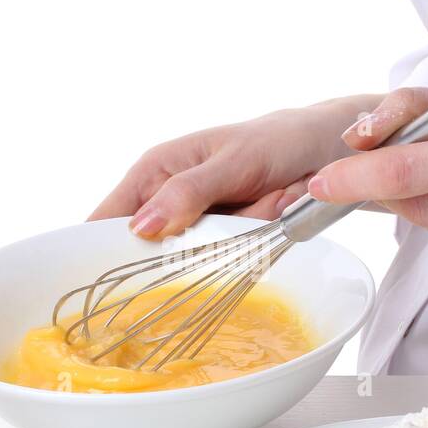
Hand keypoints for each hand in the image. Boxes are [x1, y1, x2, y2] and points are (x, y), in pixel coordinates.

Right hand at [89, 96, 377, 238]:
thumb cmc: (276, 141)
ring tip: (271, 196)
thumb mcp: (232, 162)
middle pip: (156, 251)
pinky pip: (232, 260)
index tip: (110, 285)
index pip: (106, 221)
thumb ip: (187, 193)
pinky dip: (259, 240)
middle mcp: (169, 201)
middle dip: (200, 241)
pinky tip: (278, 206)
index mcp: (154, 172)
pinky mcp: (229, 241)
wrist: (329, 149)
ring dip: (242, 235)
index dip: (99, 253)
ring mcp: (200, 225)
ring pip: (201, 260)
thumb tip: (140, 228)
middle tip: (243, 205)